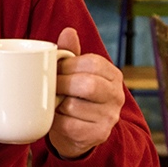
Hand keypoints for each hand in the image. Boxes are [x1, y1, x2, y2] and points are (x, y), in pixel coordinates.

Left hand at [46, 27, 124, 159]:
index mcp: (112, 75)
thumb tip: (68, 31)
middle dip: (62, 84)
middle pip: (88, 85)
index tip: (55, 69)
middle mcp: (116, 95)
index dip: (68, 65)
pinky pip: (70, 125)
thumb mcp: (74, 72)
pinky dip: (56, 121)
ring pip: (75, 106)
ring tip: (53, 102)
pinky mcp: (98, 134)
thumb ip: (71, 54)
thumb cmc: (75, 95)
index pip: (93, 63)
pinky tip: (55, 117)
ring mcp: (110, 117)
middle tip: (51, 86)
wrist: (79, 132)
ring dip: (57, 103)